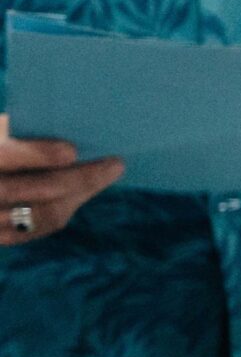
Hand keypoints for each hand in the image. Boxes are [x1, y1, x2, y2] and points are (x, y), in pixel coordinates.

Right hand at [0, 114, 121, 246]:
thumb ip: (15, 132)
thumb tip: (73, 125)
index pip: (3, 158)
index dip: (36, 155)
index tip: (71, 150)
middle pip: (31, 192)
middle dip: (78, 179)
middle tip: (114, 163)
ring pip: (38, 216)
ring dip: (78, 196)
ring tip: (104, 175)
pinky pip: (29, 232)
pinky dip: (58, 212)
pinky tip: (77, 196)